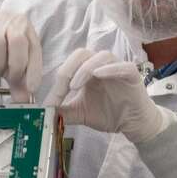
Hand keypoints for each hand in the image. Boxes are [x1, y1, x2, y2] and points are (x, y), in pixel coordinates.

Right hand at [0, 9, 42, 102]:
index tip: (31, 89)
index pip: (34, 48)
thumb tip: (24, 100)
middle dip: (16, 66)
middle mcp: (10, 21)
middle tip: (10, 79)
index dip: (34, 70)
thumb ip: (18, 82)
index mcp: (25, 28)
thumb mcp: (9, 64)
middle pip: (18, 42)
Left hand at [43, 49, 173, 142]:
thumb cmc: (108, 113)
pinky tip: (99, 75)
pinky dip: (110, 69)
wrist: (133, 124)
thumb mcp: (80, 113)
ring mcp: (117, 67)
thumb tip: (43, 113)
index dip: (57, 84)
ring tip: (76, 86)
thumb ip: (63, 111)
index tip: (50, 102)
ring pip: (100, 56)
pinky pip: (122, 66)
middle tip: (62, 88)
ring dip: (85, 69)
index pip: (68, 67)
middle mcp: (100, 65)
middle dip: (68, 69)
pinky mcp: (132, 74)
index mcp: (86, 71)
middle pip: (82, 54)